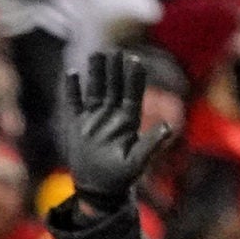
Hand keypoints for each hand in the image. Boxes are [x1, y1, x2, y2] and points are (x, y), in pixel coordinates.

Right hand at [63, 50, 174, 206]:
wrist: (99, 189)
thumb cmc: (120, 177)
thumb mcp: (137, 162)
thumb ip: (151, 144)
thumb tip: (167, 127)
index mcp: (128, 121)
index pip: (132, 93)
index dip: (134, 77)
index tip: (134, 60)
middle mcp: (112, 116)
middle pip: (114, 86)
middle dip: (114, 68)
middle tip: (114, 49)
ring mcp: (94, 119)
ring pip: (95, 90)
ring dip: (96, 73)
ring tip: (96, 54)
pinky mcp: (78, 126)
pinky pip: (74, 103)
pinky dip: (72, 89)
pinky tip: (72, 73)